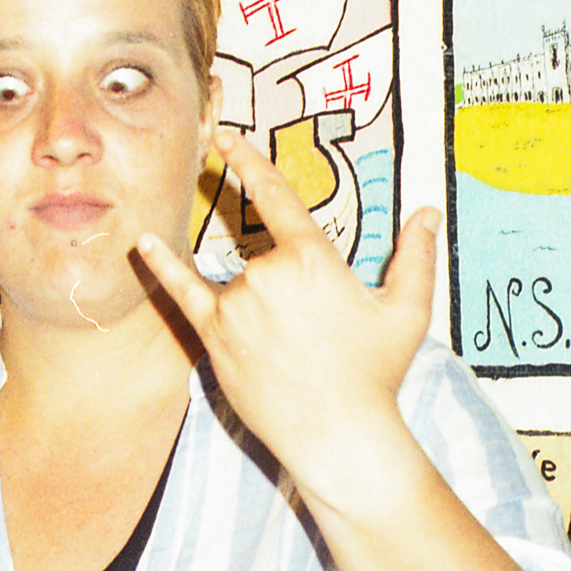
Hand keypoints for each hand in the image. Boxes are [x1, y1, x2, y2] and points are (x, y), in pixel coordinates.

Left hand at [137, 130, 438, 507]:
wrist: (338, 434)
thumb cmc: (375, 373)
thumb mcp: (408, 311)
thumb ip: (416, 256)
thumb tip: (427, 213)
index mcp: (311, 257)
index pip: (275, 195)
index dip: (249, 161)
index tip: (226, 137)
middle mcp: (267, 272)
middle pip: (266, 257)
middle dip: (289, 289)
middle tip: (314, 338)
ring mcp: (236, 302)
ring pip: (241, 283)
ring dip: (263, 307)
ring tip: (292, 352)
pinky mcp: (214, 333)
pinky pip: (184, 291)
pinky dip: (163, 266)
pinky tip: (143, 242)